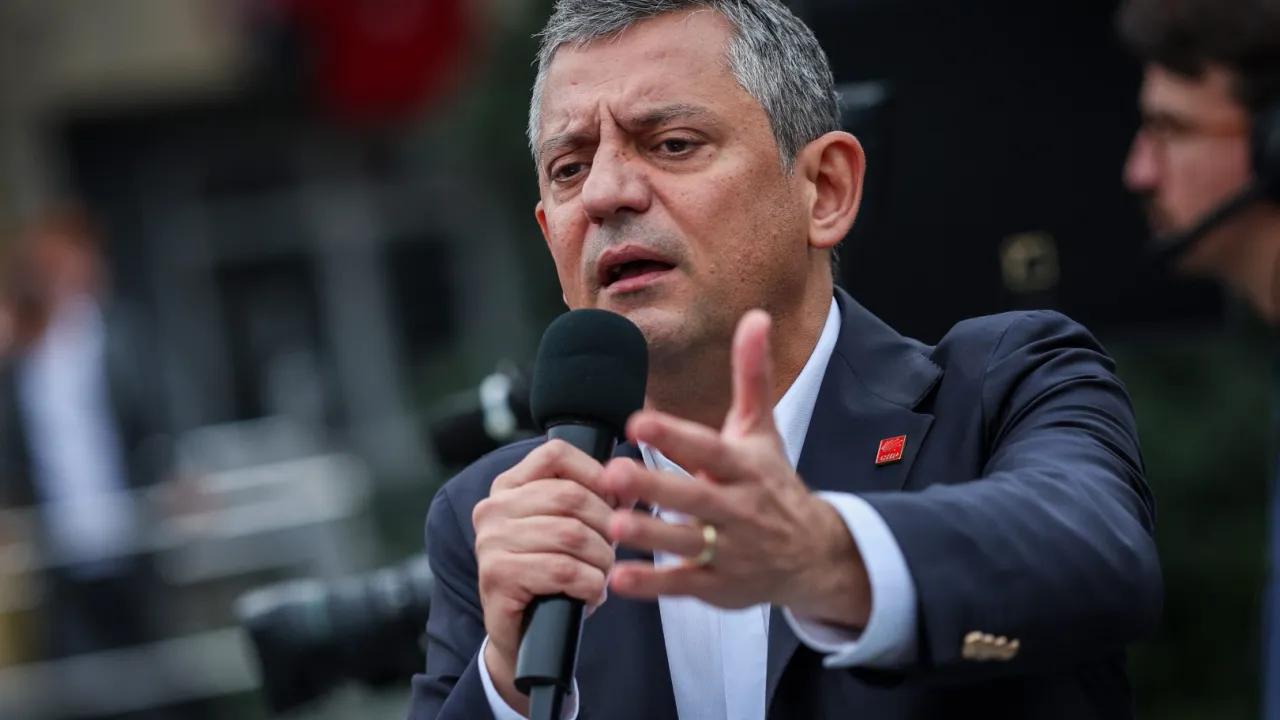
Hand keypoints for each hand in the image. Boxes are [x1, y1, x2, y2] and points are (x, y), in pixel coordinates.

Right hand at [472, 440, 615, 711]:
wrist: (521, 633)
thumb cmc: (550, 574)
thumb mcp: (570, 527)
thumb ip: (594, 498)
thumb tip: (630, 478)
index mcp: (509, 486)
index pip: (555, 455)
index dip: (595, 474)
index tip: (615, 502)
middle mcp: (493, 508)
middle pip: (570, 496)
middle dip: (606, 526)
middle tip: (612, 550)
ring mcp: (491, 541)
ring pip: (571, 535)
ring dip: (601, 560)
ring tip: (602, 574)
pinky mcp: (497, 575)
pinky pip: (563, 570)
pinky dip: (589, 585)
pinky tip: (590, 594)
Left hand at [601, 310, 870, 627]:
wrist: (814, 554)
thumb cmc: (773, 484)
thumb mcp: (763, 431)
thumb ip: (751, 376)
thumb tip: (757, 317)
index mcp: (743, 468)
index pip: (706, 449)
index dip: (674, 435)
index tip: (638, 421)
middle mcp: (737, 508)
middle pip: (693, 497)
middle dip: (654, 488)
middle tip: (613, 474)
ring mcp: (729, 550)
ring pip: (686, 543)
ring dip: (650, 536)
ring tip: (612, 525)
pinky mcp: (719, 585)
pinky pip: (684, 585)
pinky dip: (653, 585)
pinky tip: (618, 579)